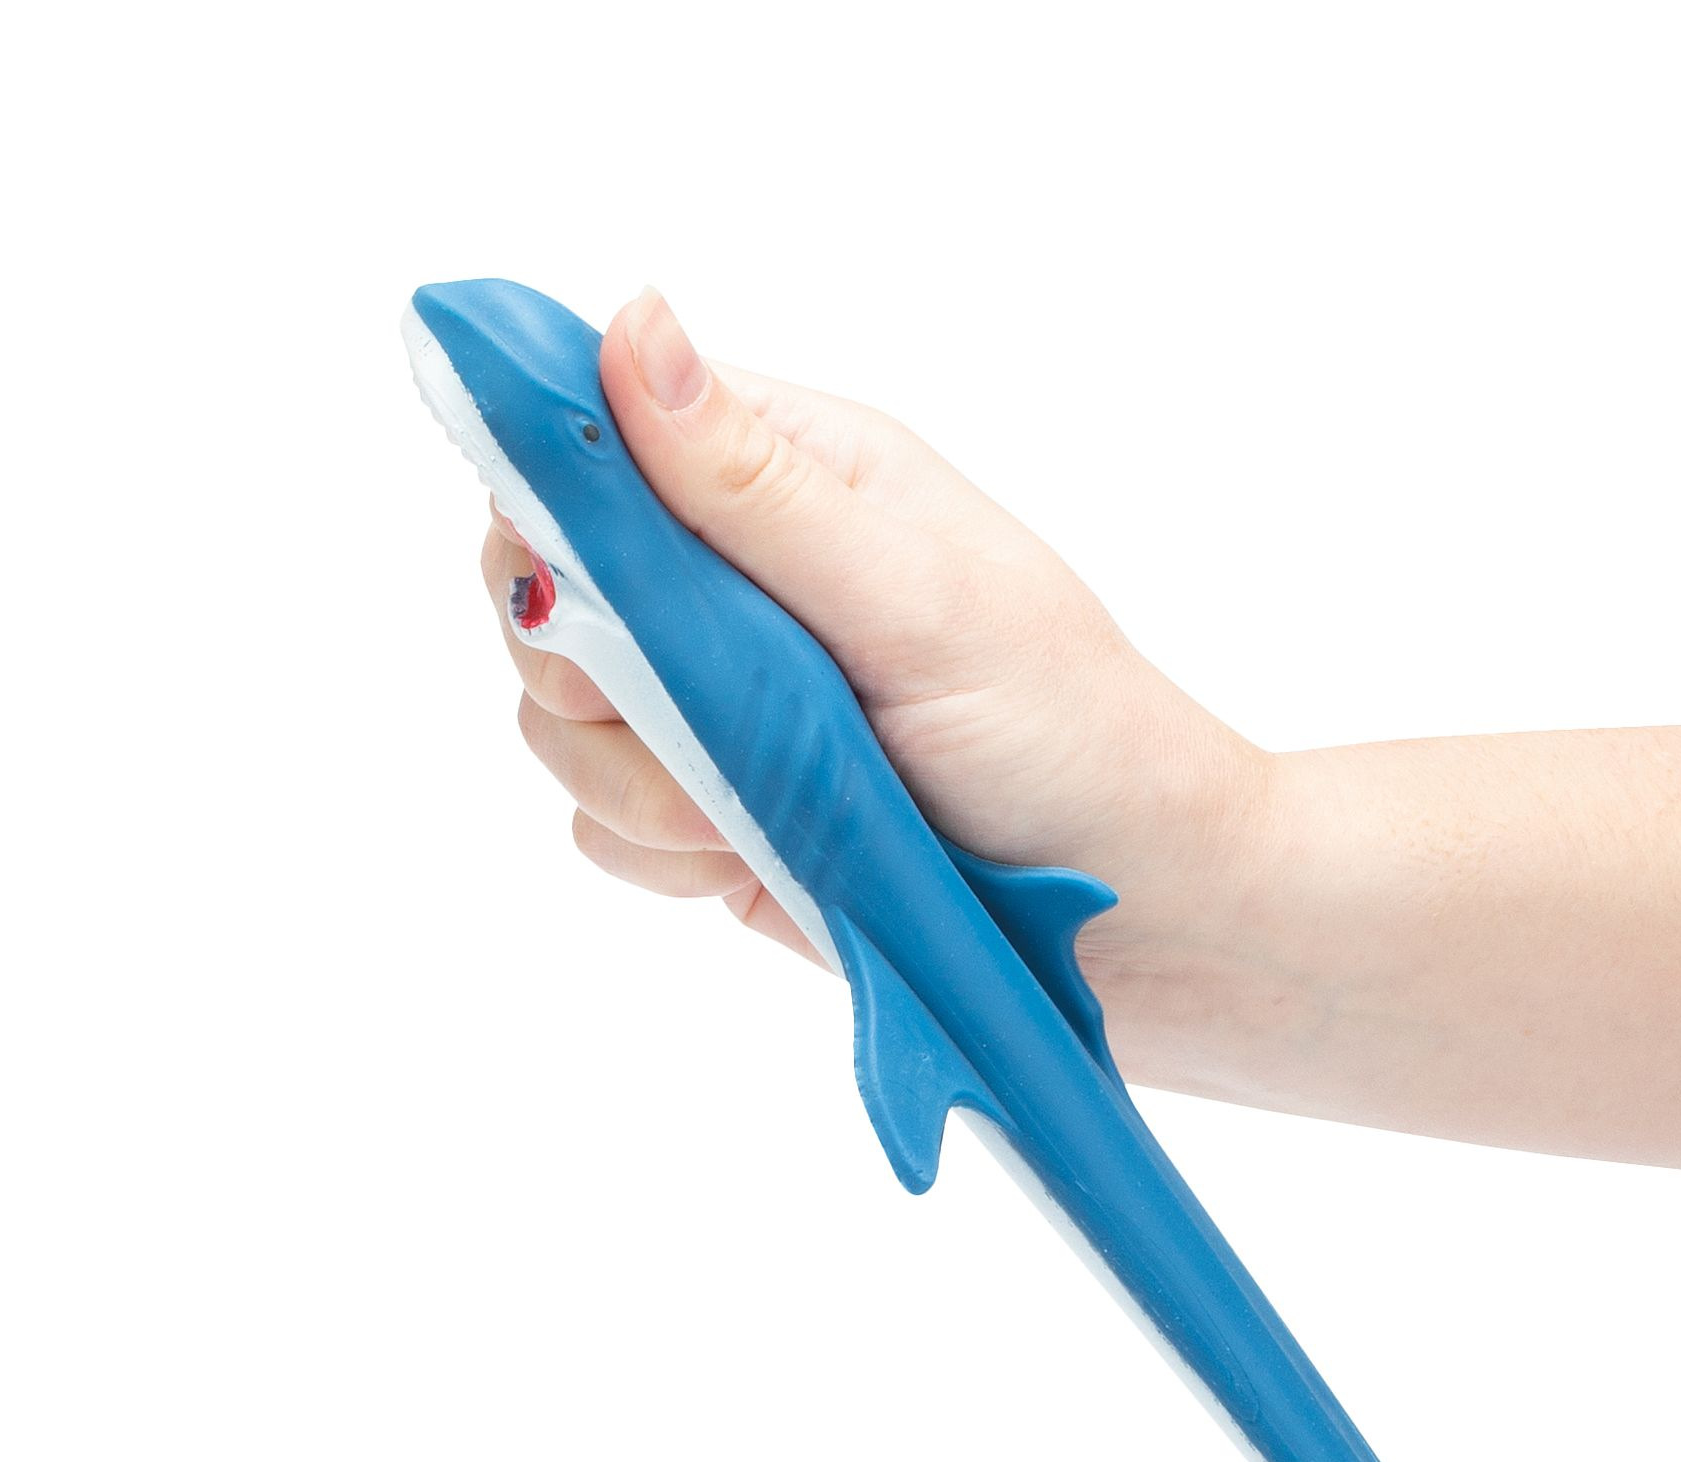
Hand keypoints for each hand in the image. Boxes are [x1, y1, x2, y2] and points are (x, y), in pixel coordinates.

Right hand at [480, 288, 1272, 1059]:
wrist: (1140, 915)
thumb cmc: (1066, 733)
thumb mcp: (915, 597)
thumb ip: (754, 488)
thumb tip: (630, 327)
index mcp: (784, 478)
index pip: (588, 437)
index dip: (550, 502)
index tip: (581, 580)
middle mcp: (729, 581)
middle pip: (540, 593)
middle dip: (590, 674)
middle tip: (702, 714)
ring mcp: (712, 706)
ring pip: (558, 725)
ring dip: (638, 784)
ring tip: (757, 809)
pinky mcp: (710, 816)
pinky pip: (603, 829)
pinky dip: (661, 857)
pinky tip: (754, 859)